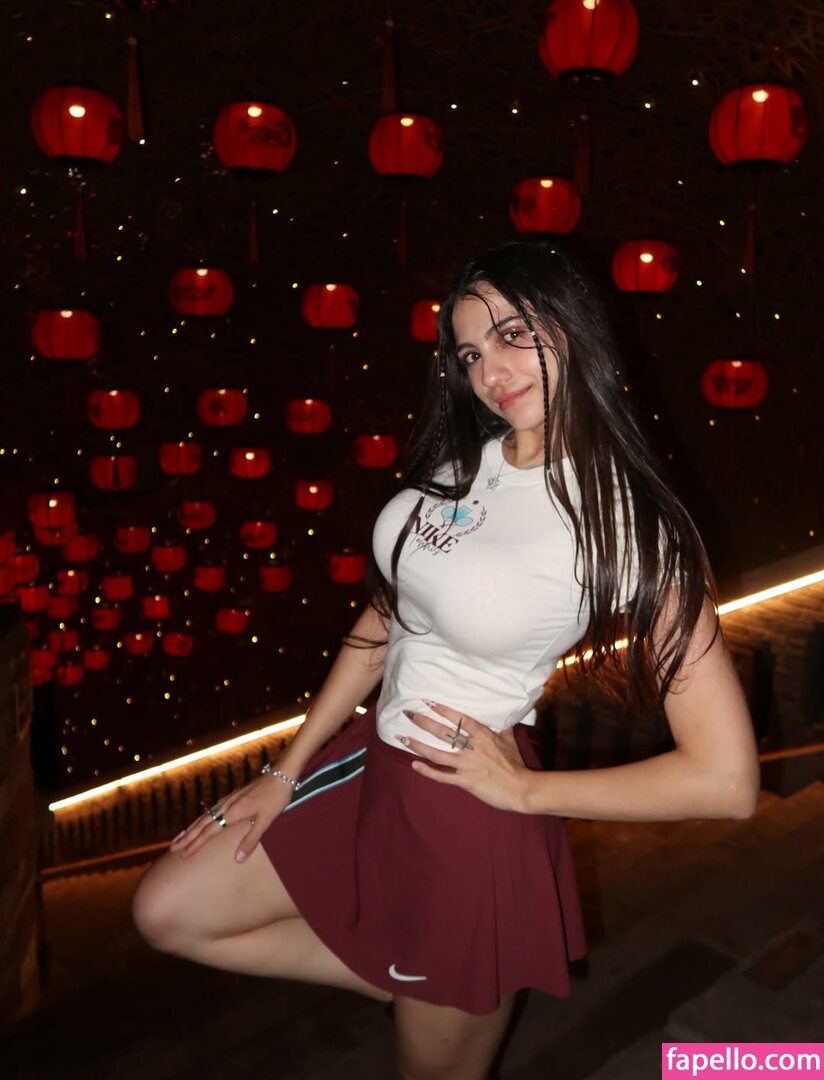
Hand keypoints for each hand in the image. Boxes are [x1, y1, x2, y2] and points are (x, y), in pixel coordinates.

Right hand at [168, 771, 294, 862]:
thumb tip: (238, 860)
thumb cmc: (276, 798)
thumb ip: (251, 840)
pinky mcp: (234, 796)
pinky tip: (201, 821)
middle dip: (186, 837)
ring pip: (205, 816)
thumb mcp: (266, 821)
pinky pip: (212, 810)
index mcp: (233, 813)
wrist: (281, 775)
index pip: (209, 832)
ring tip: (180, 837)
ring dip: (191, 827)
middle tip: (172, 848)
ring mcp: (229, 799)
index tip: (182, 854)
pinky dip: (202, 819)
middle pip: (202, 824)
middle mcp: (227, 805)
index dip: (195, 844)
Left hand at [400, 701, 530, 812]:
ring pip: (437, 753)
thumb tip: (501, 713)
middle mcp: (471, 747)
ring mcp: (466, 764)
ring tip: (403, 737)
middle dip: (424, 722)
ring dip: (418, 745)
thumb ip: (501, 726)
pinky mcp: (464, 781)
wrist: (520, 788)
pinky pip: (442, 776)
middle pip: (443, 732)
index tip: (428, 701)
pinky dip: (427, 771)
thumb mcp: (509, 739)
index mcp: (482, 735)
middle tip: (408, 714)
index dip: (442, 709)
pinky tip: (414, 765)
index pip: (459, 719)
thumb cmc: (515, 764)